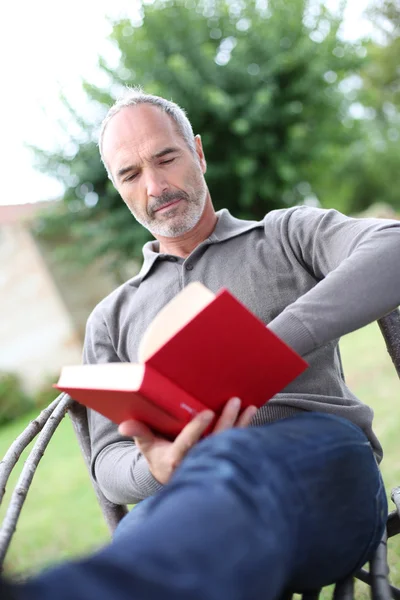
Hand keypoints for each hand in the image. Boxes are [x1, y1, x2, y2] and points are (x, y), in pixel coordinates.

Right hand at [118, 397, 256, 484]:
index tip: (208, 412)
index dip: (198, 428)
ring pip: (228, 444)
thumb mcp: (146, 447)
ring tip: (250, 407)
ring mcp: (210, 463)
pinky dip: (245, 430)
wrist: (171, 478)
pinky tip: (252, 415)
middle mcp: (195, 463)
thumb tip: (124, 425)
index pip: (188, 443)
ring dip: (241, 425)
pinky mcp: (221, 461)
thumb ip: (138, 433)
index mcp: (175, 460)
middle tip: (235, 401)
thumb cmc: (158, 457)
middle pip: (214, 441)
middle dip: (226, 421)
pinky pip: (235, 446)